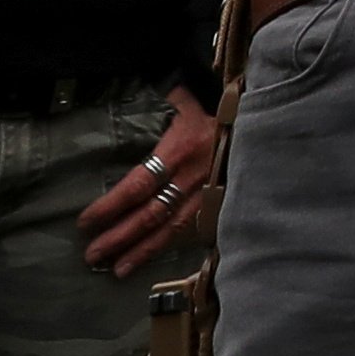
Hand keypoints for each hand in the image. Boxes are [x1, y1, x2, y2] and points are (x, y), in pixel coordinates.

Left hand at [76, 88, 222, 277]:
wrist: (268, 126)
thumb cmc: (222, 113)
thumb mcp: (192, 101)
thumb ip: (170, 98)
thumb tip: (152, 86)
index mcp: (181, 150)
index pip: (139, 184)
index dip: (111, 206)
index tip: (86, 221)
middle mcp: (192, 178)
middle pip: (150, 213)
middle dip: (119, 236)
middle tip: (91, 255)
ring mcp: (207, 196)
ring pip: (169, 230)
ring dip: (140, 251)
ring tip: (115, 268)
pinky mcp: (218, 206)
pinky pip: (188, 232)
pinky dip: (165, 248)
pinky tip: (144, 261)